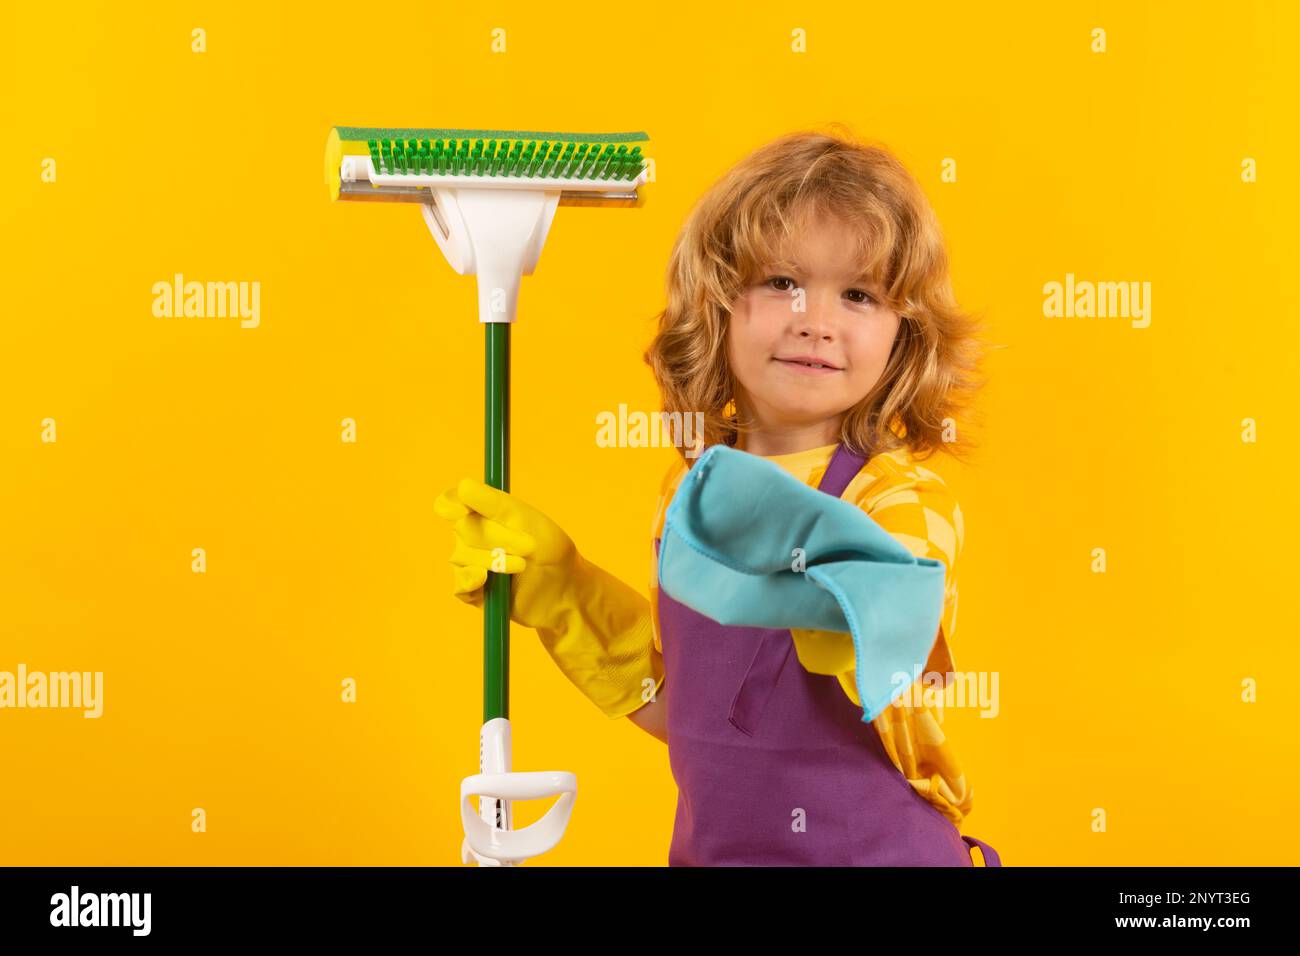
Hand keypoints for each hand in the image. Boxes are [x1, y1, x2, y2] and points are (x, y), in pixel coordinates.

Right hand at [433, 477, 578, 628]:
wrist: (564, 589)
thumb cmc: (549, 549)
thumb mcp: (526, 520)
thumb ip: (494, 503)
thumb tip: (463, 486)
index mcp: (481, 513)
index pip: (451, 502)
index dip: (450, 504)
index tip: (458, 510)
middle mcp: (470, 536)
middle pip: (463, 529)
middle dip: (496, 537)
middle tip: (528, 545)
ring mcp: (469, 564)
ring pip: (461, 557)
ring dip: (492, 560)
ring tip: (521, 565)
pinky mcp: (472, 592)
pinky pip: (459, 585)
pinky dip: (472, 581)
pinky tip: (486, 581)